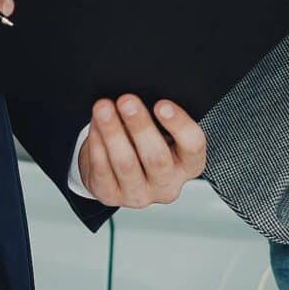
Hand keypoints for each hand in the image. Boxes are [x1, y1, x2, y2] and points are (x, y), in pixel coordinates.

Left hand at [77, 95, 206, 207]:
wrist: (118, 168)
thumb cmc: (145, 142)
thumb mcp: (162, 129)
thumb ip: (159, 115)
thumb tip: (144, 93)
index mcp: (188, 164)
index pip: (193, 146)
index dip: (179, 125)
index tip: (162, 104)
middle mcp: (167, 184)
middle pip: (157, 158)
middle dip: (140, 126)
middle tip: (127, 101)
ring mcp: (139, 195)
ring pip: (126, 164)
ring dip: (113, 132)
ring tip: (104, 108)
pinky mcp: (112, 196)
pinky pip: (102, 170)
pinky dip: (97, 144)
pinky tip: (96, 126)